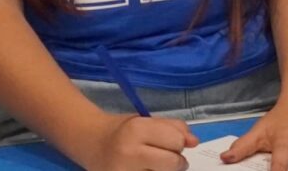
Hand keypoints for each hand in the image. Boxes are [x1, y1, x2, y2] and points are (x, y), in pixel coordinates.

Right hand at [78, 113, 197, 170]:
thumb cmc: (124, 130)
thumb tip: (195, 142)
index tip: (170, 142)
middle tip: (165, 156)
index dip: (179, 142)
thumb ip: (175, 128)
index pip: (177, 141)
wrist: (92, 142)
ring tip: (154, 165)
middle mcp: (129, 152)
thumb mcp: (148, 121)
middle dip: (176, 161)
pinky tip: (145, 170)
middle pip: (173, 163)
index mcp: (137, 129)